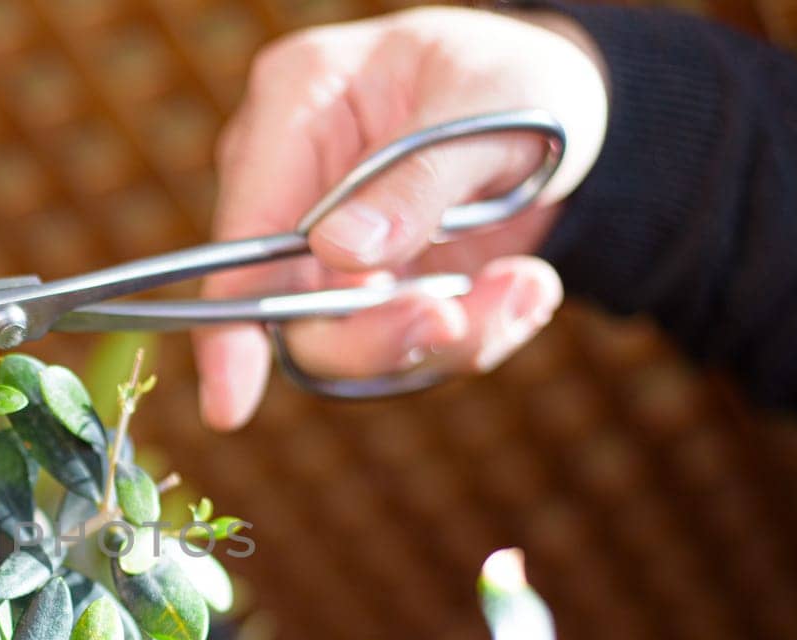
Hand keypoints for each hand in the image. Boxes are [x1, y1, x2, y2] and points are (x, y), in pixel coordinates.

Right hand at [195, 5, 608, 429]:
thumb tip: (337, 253)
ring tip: (523, 286)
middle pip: (292, 310)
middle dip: (375, 334)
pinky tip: (525, 286)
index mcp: (295, 107)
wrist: (566, 107)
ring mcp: (331, 252)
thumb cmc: (510, 77)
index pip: (242, 233)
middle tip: (454, 319)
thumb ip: (415, 176)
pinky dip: (476, 332)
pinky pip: (409, 346)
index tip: (230, 404)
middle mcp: (295, 190)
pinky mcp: (377, 294)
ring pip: (354, 342)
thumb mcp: (487, 100)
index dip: (230, 325)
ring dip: (448, 334)